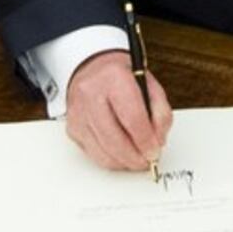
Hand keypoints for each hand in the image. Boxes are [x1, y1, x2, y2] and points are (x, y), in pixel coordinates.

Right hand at [63, 49, 173, 170]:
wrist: (93, 70)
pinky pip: (93, 154)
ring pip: (103, 151)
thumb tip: (157, 142)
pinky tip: (121, 154)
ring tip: (137, 159)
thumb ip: (160, 112)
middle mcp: (91, 93)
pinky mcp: (72, 128)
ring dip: (124, 161)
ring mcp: (78, 112)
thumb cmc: (122, 78)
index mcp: (114, 78)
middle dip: (134, 157)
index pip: (131, 117)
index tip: (155, 152)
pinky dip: (111, 159)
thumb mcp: (149, 85)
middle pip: (114, 138)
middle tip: (148, 161)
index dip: (145, 140)